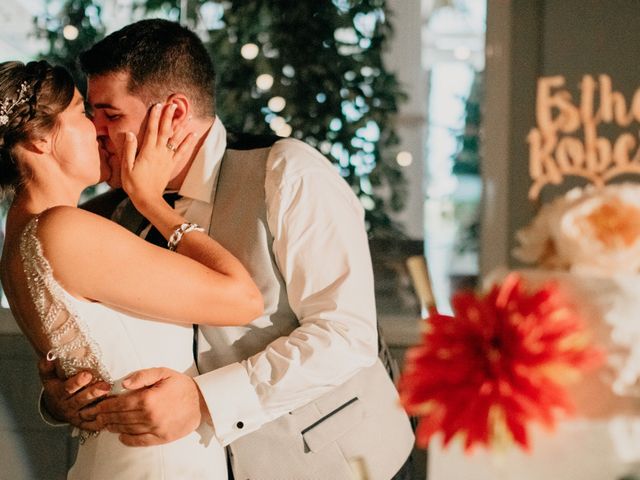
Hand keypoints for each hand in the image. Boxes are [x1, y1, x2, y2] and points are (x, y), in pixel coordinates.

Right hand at [38, 358, 110, 426]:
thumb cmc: (56, 387)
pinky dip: (104, 420)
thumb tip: (49, 357)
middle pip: (80, 400)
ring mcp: (76, 416)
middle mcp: (67, 407)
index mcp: (58, 394)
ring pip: (89, 412)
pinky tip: (113, 413)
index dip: (77, 383)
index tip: (87, 375)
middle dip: (93, 393)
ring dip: (101, 405)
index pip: (67, 389)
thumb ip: (47, 367)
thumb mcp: (49, 377)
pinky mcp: (85, 424)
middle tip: (105, 386)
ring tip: (112, 397)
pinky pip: (95, 423)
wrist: (57, 408)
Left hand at [79, 367, 209, 445]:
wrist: (202, 401)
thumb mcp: (163, 372)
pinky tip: (121, 436)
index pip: (120, 404)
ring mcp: (155, 428)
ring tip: (105, 424)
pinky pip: (139, 441)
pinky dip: (127, 439)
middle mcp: (149, 416)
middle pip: (120, 417)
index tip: (99, 405)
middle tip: (97, 415)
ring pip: (127, 429)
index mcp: (148, 399)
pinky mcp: (160, 438)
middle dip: (106, 416)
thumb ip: (142, 375)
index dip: (107, 405)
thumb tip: (123, 383)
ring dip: (113, 427)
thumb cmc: (182, 386)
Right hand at [121, 103, 193, 207]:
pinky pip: (181, 151)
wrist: (148, 199)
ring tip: (188, 115)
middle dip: (169, 116)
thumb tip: (130, 133)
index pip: (152, 129)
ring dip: (181, 126)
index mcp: (148, 151)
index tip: (158, 105)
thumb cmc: (134, 184)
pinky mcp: (171, 165)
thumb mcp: (127, 167)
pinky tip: (192, 134)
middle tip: (173, 104)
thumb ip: (129, 149)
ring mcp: (167, 158)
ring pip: (175, 139)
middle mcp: (159, 152)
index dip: (155, 116)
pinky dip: (187, 142)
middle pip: (165, 131)